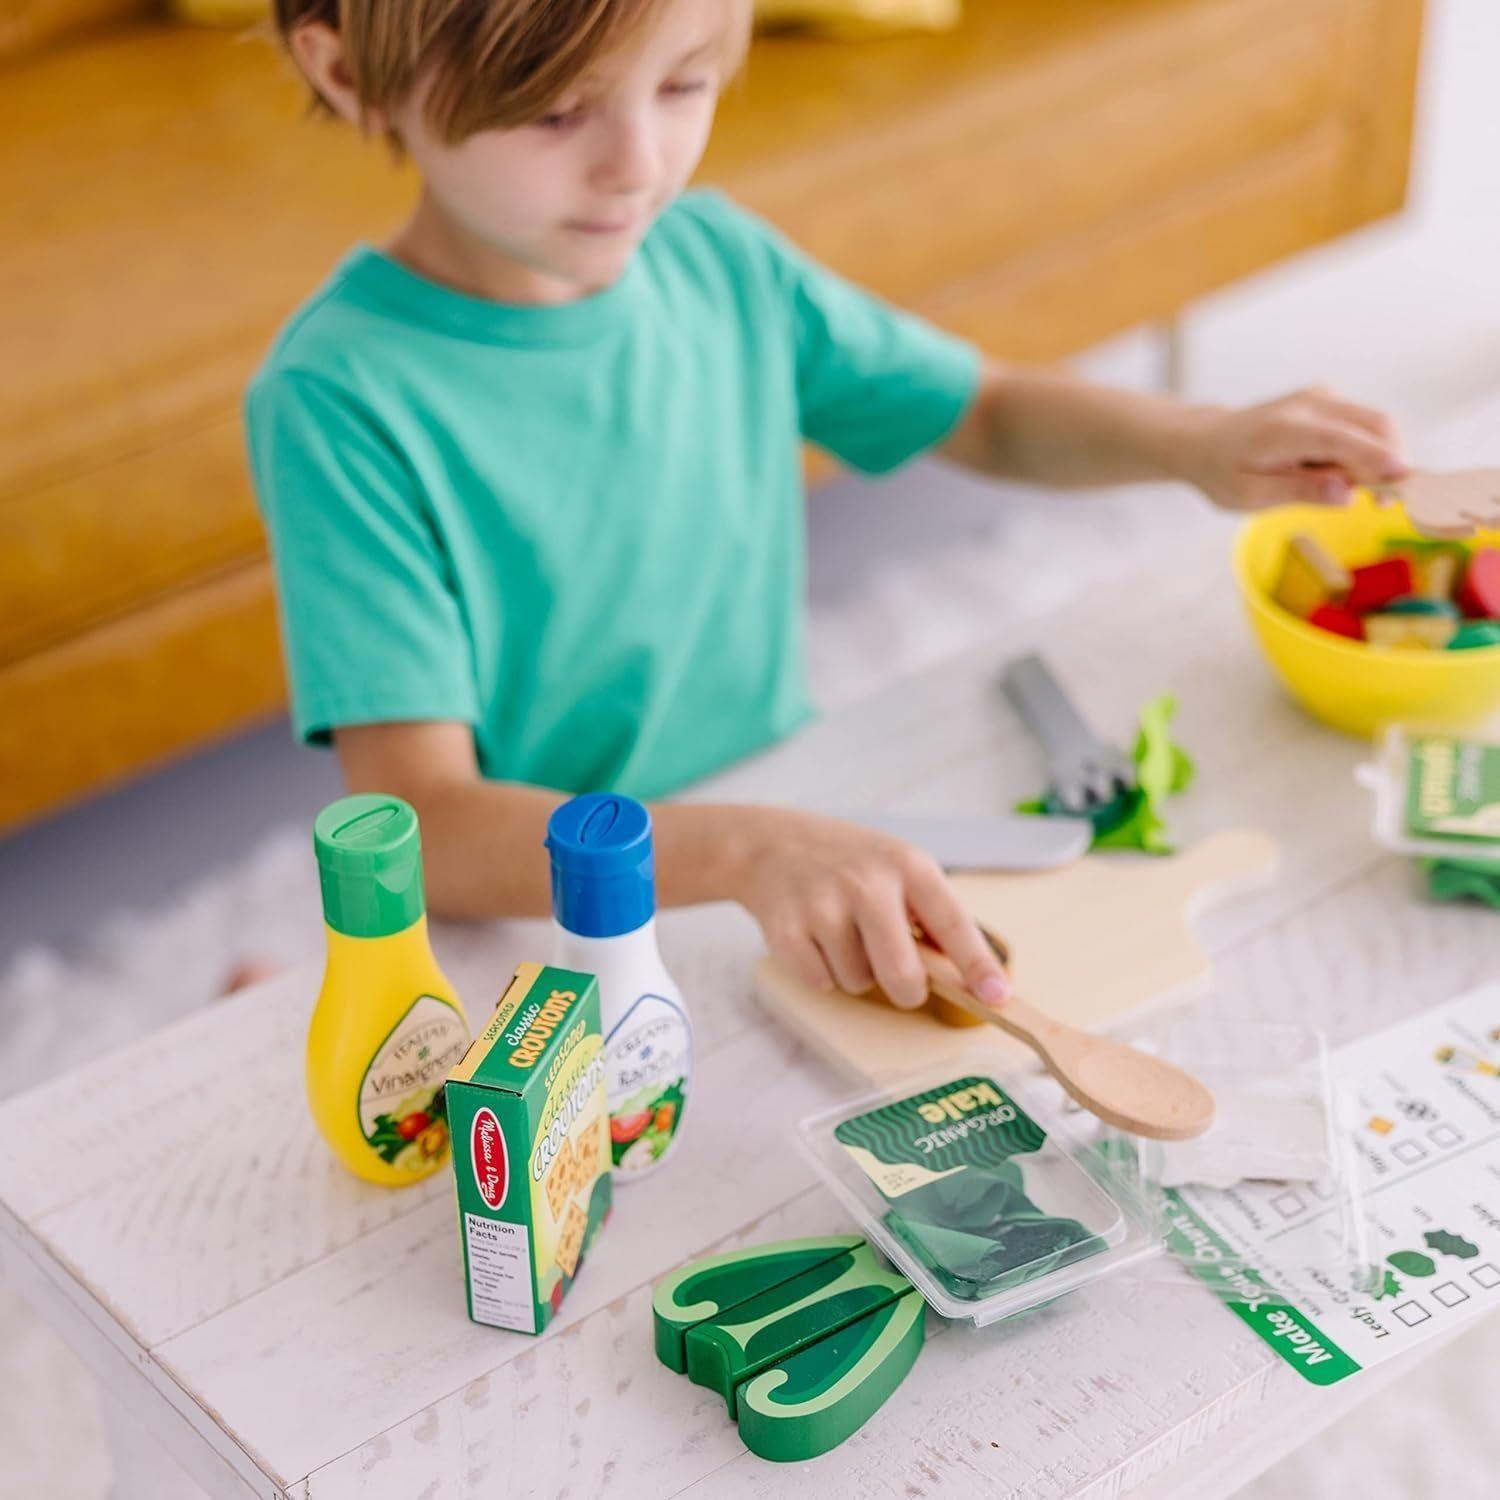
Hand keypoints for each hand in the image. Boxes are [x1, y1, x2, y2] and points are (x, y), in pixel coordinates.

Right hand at [723, 807, 1009, 1010]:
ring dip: (856, 972)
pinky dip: (821, 972)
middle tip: (902, 983)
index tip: (998, 997)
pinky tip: (815, 938)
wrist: (769, 843)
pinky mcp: (786, 929)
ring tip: (842, 934)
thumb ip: (930, 915)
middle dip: (907, 991)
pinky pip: (820, 982)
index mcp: (907, 866)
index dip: (977, 966)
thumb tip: (970, 976)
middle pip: (902, 974)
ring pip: (858, 983)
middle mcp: (867, 883)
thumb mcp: (896, 866)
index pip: (953, 924)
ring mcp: (823, 905)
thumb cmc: (847, 862)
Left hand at [1179, 387, 1407, 510]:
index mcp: (1283, 429)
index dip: (1376, 458)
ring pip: (1375, 424)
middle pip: (1374, 425)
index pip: (1341, 439)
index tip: (1404, 478)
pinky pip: (1362, 425)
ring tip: (1333, 485)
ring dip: (1375, 459)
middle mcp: (1308, 404)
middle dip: (1389, 462)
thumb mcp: (1250, 495)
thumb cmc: (1224, 472)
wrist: (1206, 441)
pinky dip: (1362, 451)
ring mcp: (1321, 397)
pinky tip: (1327, 470)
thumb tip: (1348, 495)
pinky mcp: (1329, 400)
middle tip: (1378, 503)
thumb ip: (1300, 492)